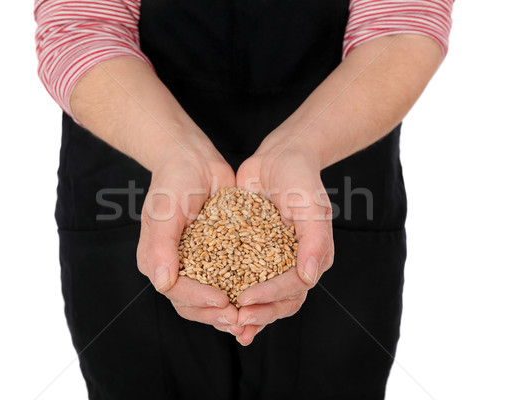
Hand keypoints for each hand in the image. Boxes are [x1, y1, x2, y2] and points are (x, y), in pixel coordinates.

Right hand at [136, 144, 244, 335]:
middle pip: (192, 303)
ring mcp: (196, 263)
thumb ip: (161, 245)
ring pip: (210, 298)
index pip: (176, 292)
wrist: (193, 159)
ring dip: (230, 310)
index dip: (199, 301)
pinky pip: (228, 280)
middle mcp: (174, 266)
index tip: (223, 302)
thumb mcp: (165, 209)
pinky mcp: (217, 256)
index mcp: (156, 260)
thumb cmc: (173, 180)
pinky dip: (241, 292)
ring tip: (251, 316)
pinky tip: (260, 298)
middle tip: (240, 318)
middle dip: (215, 314)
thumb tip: (161, 282)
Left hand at [233, 140, 333, 344]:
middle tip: (235, 321)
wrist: (279, 156)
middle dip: (259, 313)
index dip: (270, 297)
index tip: (245, 300)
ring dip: (247, 313)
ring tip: (227, 325)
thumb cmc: (300, 176)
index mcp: (313, 257)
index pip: (294, 287)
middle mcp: (294, 263)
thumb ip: (314, 240)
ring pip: (263, 296)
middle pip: (281, 301)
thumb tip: (310, 277)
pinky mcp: (252, 252)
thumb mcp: (310, 204)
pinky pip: (243, 277)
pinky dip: (232, 293)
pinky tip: (214, 304)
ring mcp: (273, 260)